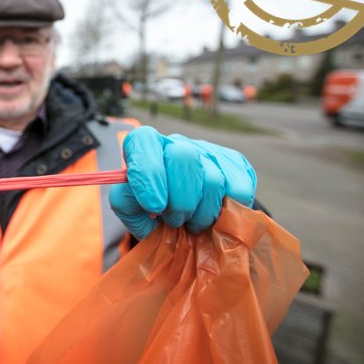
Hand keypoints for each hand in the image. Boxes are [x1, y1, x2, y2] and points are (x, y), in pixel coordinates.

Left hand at [109, 126, 255, 238]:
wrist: (187, 223)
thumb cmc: (155, 214)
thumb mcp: (134, 212)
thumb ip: (126, 202)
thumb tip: (136, 195)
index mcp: (146, 147)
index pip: (143, 140)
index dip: (148, 171)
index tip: (153, 205)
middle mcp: (176, 143)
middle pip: (183, 157)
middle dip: (180, 200)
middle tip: (175, 220)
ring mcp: (208, 151)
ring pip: (212, 179)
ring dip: (202, 213)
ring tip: (192, 223)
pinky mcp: (235, 164)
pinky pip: (237, 191)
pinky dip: (226, 213)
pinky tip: (213, 217)